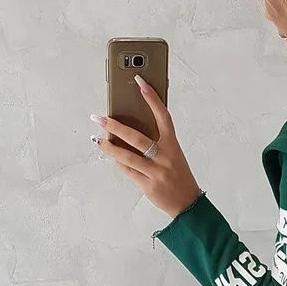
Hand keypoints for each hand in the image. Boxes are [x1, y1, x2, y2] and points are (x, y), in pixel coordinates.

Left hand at [90, 77, 201, 219]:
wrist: (188, 204)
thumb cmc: (178, 176)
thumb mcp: (173, 155)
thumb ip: (157, 143)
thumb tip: (130, 129)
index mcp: (173, 145)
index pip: (163, 116)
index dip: (152, 98)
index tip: (140, 81)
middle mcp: (165, 157)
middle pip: (137, 138)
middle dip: (115, 126)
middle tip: (100, 118)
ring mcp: (156, 172)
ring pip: (127, 157)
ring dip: (109, 148)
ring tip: (98, 140)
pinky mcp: (148, 185)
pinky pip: (127, 171)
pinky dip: (117, 163)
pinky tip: (110, 157)